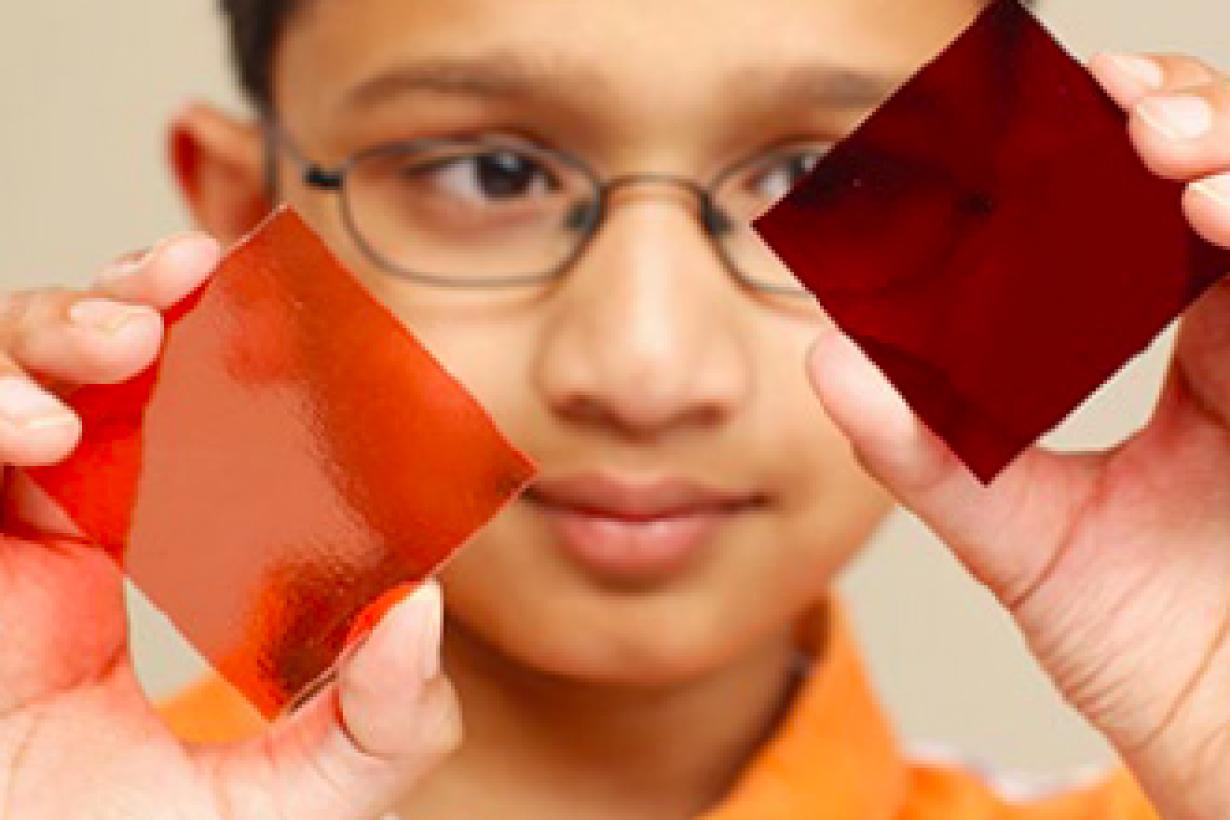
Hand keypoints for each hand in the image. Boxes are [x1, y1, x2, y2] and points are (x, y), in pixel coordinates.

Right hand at [0, 236, 459, 818]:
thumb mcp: (304, 798)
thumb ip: (384, 722)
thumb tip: (426, 609)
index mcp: (178, 557)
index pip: (199, 421)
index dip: (228, 352)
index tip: (278, 305)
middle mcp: (85, 530)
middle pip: (96, 367)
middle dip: (136, 298)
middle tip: (188, 273)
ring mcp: (4, 537)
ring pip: (12, 372)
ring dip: (61, 324)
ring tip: (123, 342)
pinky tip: (37, 426)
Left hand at [805, 53, 1229, 818]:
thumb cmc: (1158, 655)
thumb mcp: (1024, 540)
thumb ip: (929, 450)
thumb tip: (825, 357)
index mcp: (1198, 371)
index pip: (1156, 226)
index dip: (1112, 161)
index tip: (1041, 124)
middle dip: (1181, 127)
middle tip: (1109, 107)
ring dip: (1229, 155)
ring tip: (1151, 140)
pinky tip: (1209, 214)